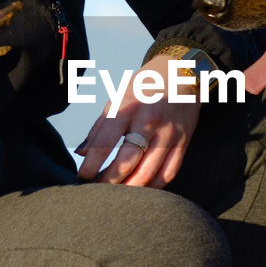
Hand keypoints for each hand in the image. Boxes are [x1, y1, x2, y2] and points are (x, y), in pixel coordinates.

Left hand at [75, 53, 200, 186]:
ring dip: (130, 189)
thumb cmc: (144, 85)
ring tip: (116, 195)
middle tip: (96, 192)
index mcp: (128, 107)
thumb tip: (81, 153)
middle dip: (108, 182)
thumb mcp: (118, 96)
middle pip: (127, 162)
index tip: (82, 177)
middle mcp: (149, 121)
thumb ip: (100, 126)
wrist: (183, 71)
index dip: (90, 165)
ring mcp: (169, 133)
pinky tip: (141, 189)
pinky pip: (168, 173)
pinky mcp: (183, 142)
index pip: (105, 143)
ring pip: (148, 173)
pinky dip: (153, 186)